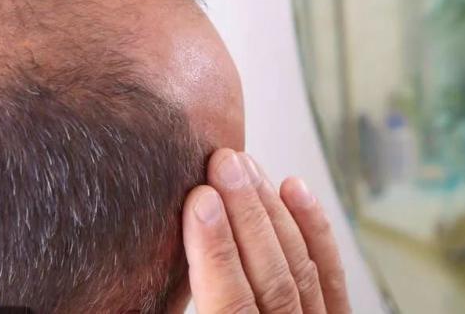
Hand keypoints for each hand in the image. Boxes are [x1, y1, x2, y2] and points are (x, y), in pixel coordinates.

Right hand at [183, 149, 350, 312]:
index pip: (231, 304)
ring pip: (300, 267)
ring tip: (245, 166)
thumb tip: (133, 287)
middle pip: (272, 277)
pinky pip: (332, 274)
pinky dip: (315, 228)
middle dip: (246, 214)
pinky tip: (294, 188)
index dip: (216, 251)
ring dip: (271, 210)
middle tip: (223, 164)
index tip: (201, 200)